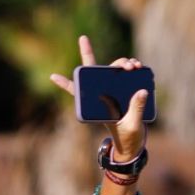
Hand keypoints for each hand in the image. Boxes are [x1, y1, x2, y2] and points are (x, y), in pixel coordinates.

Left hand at [48, 35, 148, 160]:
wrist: (132, 143)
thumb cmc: (128, 136)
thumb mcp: (132, 125)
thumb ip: (137, 109)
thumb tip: (142, 91)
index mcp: (97, 107)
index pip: (78, 92)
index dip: (65, 84)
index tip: (52, 76)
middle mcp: (103, 96)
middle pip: (95, 72)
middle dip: (91, 55)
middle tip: (102, 51)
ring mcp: (113, 91)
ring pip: (112, 69)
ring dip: (122, 62)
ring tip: (133, 66)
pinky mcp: (125, 90)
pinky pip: (125, 73)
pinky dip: (132, 66)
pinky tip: (139, 66)